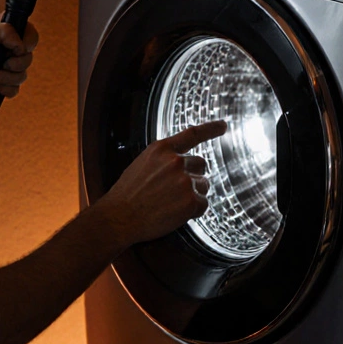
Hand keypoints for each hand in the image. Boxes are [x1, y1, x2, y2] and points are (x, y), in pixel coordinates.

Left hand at [0, 15, 38, 104]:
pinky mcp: (2, 84)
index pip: (30, 33)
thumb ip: (5, 31)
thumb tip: (20, 45)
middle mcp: (7, 49)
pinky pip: (15, 89)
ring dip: (7, 77)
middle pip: (29, 56)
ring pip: (23, 74)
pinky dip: (5, 89)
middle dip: (17, 62)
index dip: (28, 41)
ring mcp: (5, 68)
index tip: (16, 47)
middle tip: (3, 62)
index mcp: (5, 33)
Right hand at [94, 120, 228, 246]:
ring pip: (203, 186)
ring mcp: (184, 181)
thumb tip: (181, 165)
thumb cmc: (127, 195)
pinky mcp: (190, 201)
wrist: (118, 218)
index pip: (192, 134)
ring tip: (169, 204)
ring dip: (192, 195)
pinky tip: (175, 214)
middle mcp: (175, 161)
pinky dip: (193, 211)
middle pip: (201, 165)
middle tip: (173, 191)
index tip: (224, 125)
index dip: (211, 129)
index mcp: (161, 149)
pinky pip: (203, 204)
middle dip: (192, 177)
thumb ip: (163, 160)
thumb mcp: (142, 165)